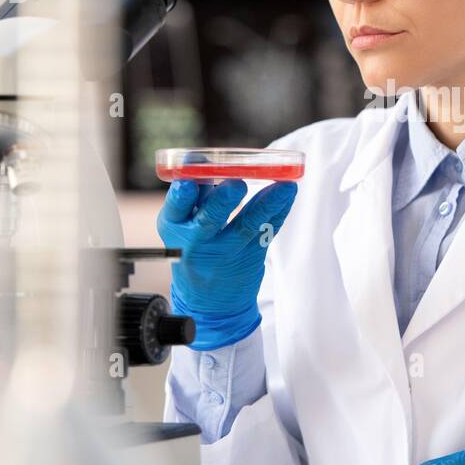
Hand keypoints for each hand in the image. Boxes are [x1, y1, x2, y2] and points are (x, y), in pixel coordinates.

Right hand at [156, 178, 297, 349]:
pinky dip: (280, 209)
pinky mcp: (252, 255)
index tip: (189, 182)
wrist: (210, 302)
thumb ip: (195, 198)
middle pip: (209, 220)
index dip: (181, 196)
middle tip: (236, 184)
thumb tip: (208, 162)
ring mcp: (227, 251)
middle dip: (222, 201)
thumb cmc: (194, 251)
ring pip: (247, 225)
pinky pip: (268, 228)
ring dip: (266, 203)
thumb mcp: (182, 228)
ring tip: (282, 186)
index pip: (175, 210)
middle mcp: (199, 242)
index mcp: (175, 229)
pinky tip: (288, 193)